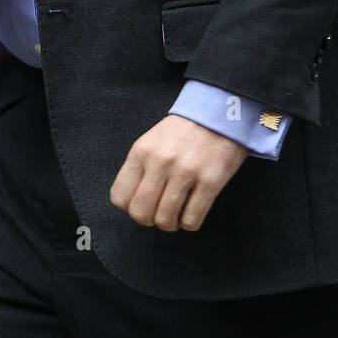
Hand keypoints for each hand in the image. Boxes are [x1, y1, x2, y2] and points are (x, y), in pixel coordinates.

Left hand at [109, 114, 247, 231]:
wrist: (218, 113)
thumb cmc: (184, 130)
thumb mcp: (152, 141)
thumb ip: (140, 167)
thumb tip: (132, 201)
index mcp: (142, 151)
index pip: (119, 196)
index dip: (130, 207)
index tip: (141, 204)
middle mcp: (160, 162)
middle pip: (140, 213)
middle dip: (148, 220)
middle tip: (158, 213)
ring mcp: (185, 173)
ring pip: (165, 220)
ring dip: (170, 223)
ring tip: (177, 214)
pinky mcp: (209, 182)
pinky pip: (191, 219)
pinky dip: (189, 223)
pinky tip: (192, 211)